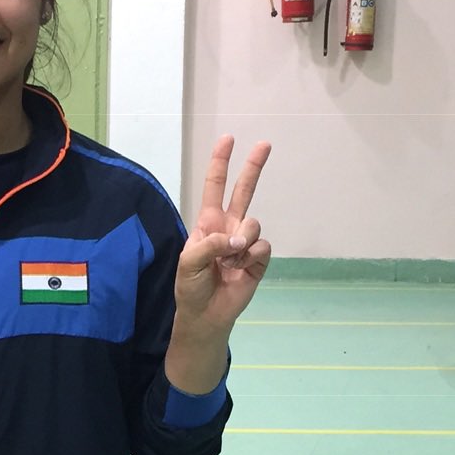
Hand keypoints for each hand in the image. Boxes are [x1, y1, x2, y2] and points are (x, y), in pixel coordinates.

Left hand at [173, 136, 272, 336]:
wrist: (206, 314)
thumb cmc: (191, 286)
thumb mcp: (189, 261)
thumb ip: (210, 244)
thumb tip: (238, 240)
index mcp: (208, 222)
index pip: (215, 187)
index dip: (220, 163)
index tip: (228, 139)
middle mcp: (229, 227)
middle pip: (244, 190)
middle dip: (253, 167)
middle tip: (265, 144)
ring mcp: (245, 242)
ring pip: (253, 224)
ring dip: (241, 241)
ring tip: (229, 261)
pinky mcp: (259, 259)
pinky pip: (262, 246)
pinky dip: (250, 257)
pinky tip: (240, 269)